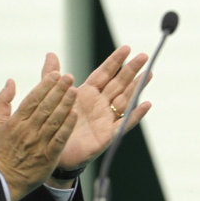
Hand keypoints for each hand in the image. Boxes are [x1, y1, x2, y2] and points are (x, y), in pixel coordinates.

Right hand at [0, 69, 76, 200]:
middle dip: (58, 90)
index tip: (55, 74)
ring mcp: (38, 143)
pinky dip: (67, 126)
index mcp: (16, 121)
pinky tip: (75, 115)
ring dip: (65, 105)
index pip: (32, 99)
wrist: (4, 180)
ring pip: (54, 120)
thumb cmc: (3, 150)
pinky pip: (59, 139)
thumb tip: (10, 81)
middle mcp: (27, 130)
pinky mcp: (48, 156)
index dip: (45, 85)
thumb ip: (3, 101)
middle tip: (69, 77)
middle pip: (45, 107)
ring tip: (74, 91)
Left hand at [53, 46, 150, 174]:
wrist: (52, 152)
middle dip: (131, 70)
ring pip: (126, 99)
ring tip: (149, 73)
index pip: (104, 73)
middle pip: (119, 83)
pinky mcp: (108, 135)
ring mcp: (106, 119)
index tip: (126, 48)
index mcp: (87, 93)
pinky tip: (146, 104)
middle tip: (144, 56)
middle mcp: (100, 104)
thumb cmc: (54, 125)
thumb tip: (51, 54)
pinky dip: (136, 114)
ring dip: (137, 87)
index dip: (115, 61)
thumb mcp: (50, 98)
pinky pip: (124, 123)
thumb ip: (51, 76)